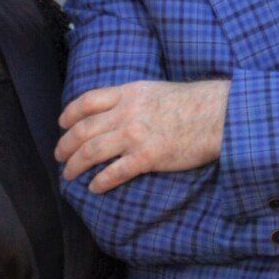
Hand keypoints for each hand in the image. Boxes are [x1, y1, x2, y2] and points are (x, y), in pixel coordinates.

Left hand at [56, 78, 228, 191]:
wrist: (219, 115)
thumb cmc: (194, 103)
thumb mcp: (156, 90)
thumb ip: (134, 99)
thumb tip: (119, 109)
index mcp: (128, 94)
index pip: (87, 102)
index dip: (69, 115)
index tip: (62, 124)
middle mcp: (126, 113)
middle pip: (83, 130)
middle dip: (65, 145)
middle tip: (60, 156)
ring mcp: (135, 136)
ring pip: (91, 152)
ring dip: (75, 165)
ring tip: (69, 174)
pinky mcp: (147, 157)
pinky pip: (114, 173)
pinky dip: (100, 182)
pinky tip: (94, 188)